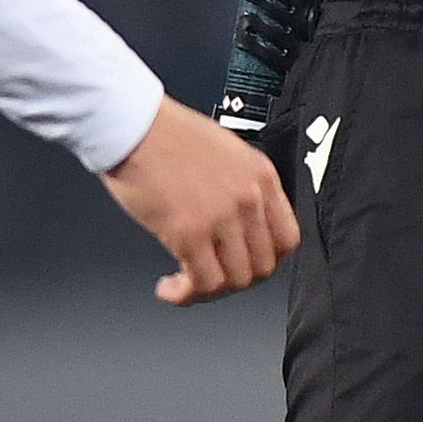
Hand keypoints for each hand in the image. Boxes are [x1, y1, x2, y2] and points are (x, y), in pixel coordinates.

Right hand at [103, 96, 301, 304]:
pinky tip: (169, 287)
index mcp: (262, 176)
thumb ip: (241, 187)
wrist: (134, 126)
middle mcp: (249, 198)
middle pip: (263, 266)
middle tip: (211, 276)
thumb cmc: (169, 136)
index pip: (287, 238)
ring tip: (186, 282)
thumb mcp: (228, 153)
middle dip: (235, 279)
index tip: (244, 264)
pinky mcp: (189, 231)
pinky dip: (185, 295)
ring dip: (209, 290)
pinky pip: (202, 282)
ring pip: (235, 280)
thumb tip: (240, 226)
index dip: (266, 260)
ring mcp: (222, 217)